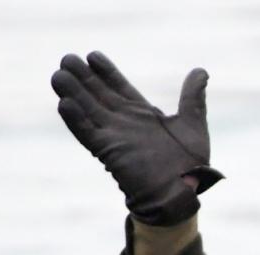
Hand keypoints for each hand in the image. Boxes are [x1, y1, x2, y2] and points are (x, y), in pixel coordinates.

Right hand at [51, 51, 223, 224]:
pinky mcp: (109, 152)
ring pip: (88, 110)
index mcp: (143, 114)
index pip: (119, 86)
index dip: (106, 72)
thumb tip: (201, 71)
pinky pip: (88, 134)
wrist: (183, 194)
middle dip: (83, 77)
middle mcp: (125, 123)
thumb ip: (192, 98)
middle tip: (67, 58)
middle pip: (98, 94)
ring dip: (73, 93)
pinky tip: (64, 104)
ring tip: (58, 76)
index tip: (92, 55)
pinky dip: (76, 120)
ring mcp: (115, 137)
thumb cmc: (191, 166)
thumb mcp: (193, 125)